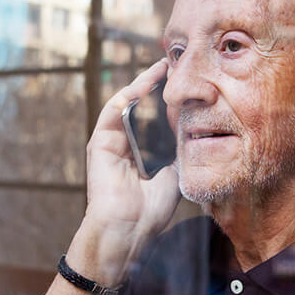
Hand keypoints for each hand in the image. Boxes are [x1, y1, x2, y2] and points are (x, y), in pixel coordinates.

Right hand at [70, 59, 180, 284]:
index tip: (189, 84)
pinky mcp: (100, 142)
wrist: (127, 230)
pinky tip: (146, 82)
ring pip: (128, 104)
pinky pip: (114, 111)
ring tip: (163, 66)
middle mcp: (126, 145)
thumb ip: (178, 154)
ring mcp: (111, 142)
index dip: (171, 102)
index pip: (157, 121)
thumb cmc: (149, 212)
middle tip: (177, 65)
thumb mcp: (174, 176)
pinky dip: (128, 95)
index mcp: (142, 154)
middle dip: (158, 86)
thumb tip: (194, 132)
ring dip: (144, 84)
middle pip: (143, 108)